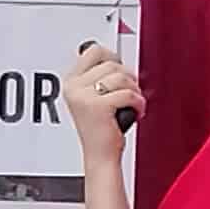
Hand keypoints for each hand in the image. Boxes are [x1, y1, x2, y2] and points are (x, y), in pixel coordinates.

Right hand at [64, 43, 143, 167]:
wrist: (101, 157)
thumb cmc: (101, 130)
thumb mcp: (93, 98)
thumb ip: (98, 76)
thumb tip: (113, 57)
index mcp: (71, 82)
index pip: (94, 51)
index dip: (112, 58)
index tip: (118, 72)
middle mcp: (74, 88)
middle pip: (112, 63)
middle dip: (127, 79)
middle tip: (127, 95)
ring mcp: (84, 97)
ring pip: (122, 77)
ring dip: (134, 92)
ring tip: (130, 105)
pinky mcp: (98, 106)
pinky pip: (128, 93)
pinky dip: (139, 103)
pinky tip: (135, 112)